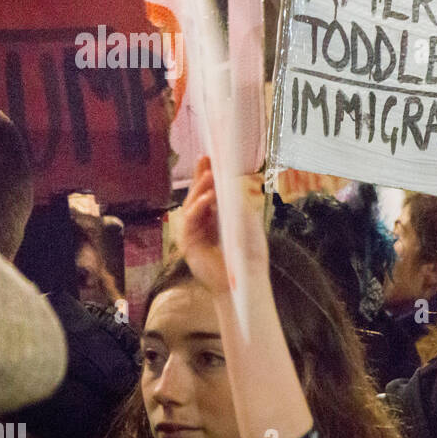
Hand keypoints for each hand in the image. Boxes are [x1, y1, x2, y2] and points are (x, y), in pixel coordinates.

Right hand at [179, 156, 267, 294]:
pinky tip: (207, 199)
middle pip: (197, 194)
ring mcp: (193, 233)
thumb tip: (233, 180)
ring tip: (210, 175)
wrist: (244, 280)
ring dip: (200, 189)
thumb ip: (238, 203)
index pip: (208, 190)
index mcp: (214, 216)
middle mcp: (201, 222)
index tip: (210, 157)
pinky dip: (198, 208)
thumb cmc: (247, 253)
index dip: (207, 174)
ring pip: (191, 205)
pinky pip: (190, 222)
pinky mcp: (188, 244)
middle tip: (206, 160)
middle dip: (201, 176)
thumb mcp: (246, 222)